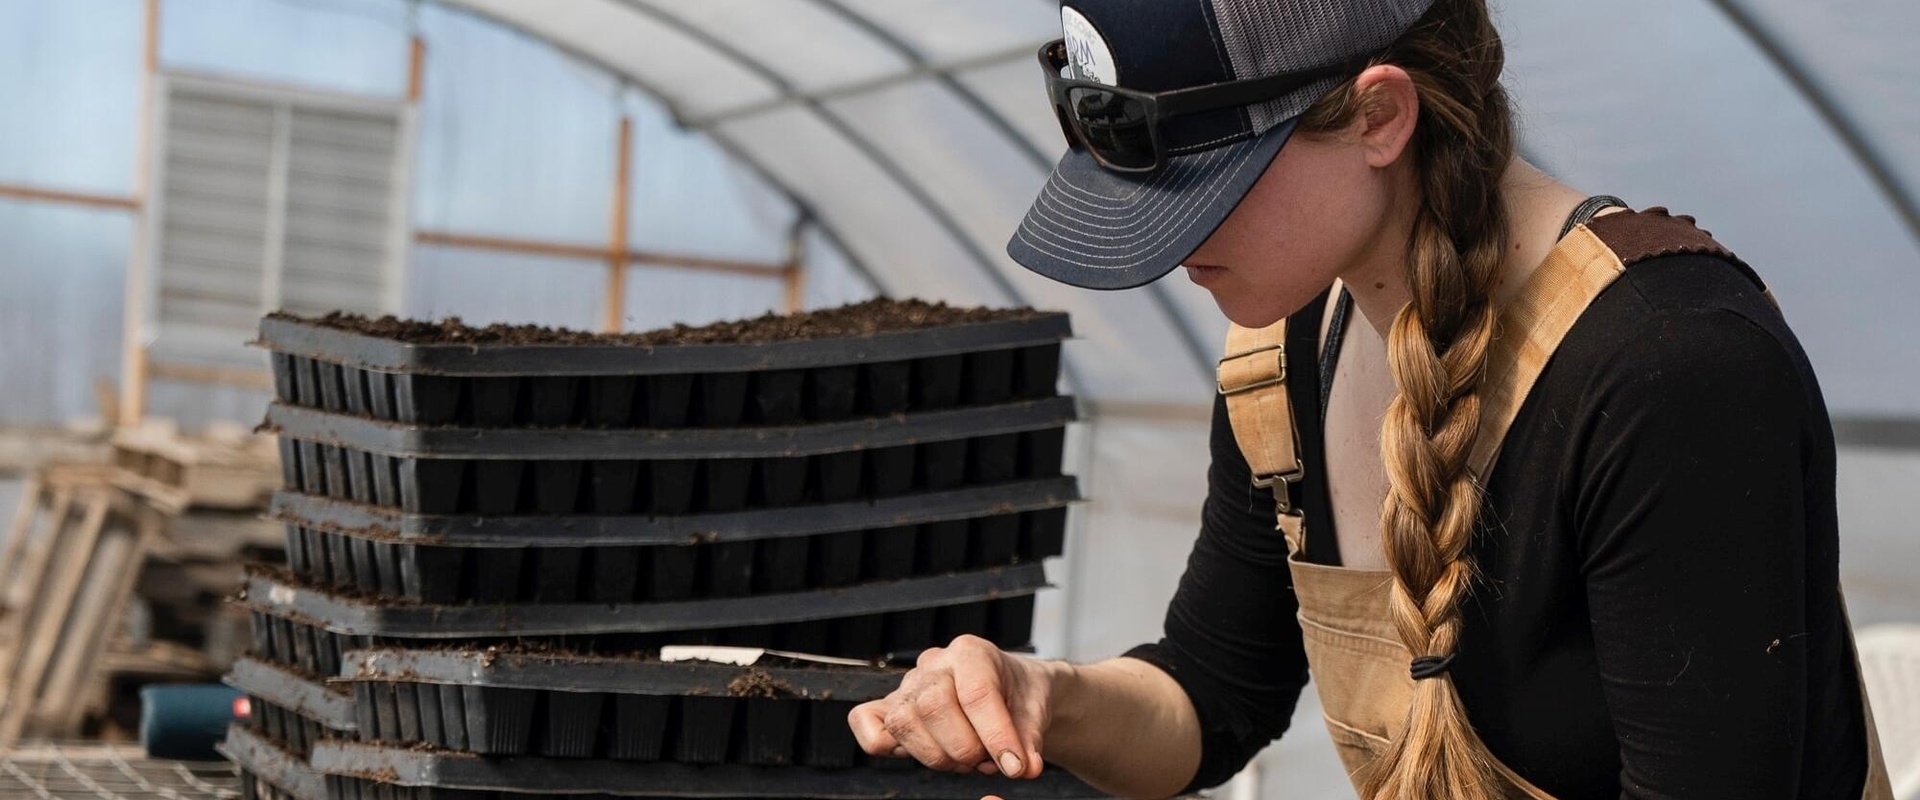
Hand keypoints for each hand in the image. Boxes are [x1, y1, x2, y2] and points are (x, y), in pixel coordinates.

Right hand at [848, 635, 1060, 779]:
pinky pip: (866, 723)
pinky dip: (885, 745)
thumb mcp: (1036, 713)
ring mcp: (907, 684)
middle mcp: (934, 663)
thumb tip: (1023, 767)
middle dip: (965, 748)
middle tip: (988, 761)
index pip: (976, 693)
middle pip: (933, 706)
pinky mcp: (889, 707)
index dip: (996, 736)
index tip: (1014, 766)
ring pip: (903, 721)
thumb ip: (1028, 741)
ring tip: (967, 761)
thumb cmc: (1020, 696)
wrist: (1013, 691)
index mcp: (972, 652)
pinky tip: (929, 751)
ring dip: (938, 756)